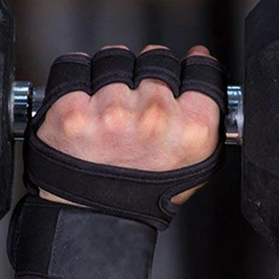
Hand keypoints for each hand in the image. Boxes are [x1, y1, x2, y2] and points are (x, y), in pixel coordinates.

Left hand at [36, 44, 221, 205]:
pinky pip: (75, 67)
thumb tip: (202, 60)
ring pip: (116, 58)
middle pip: (157, 58)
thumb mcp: (195, 163)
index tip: (178, 75)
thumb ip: (205, 113)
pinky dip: (76, 80)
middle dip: (147, 75)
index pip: (199, 68)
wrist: (94, 220)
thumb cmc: (143, 194)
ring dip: (111, 75)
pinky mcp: (73, 111)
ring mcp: (112, 112)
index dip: (187, 68)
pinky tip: (83, 102)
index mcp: (192, 131)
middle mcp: (156, 119)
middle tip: (137, 104)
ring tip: (109, 108)